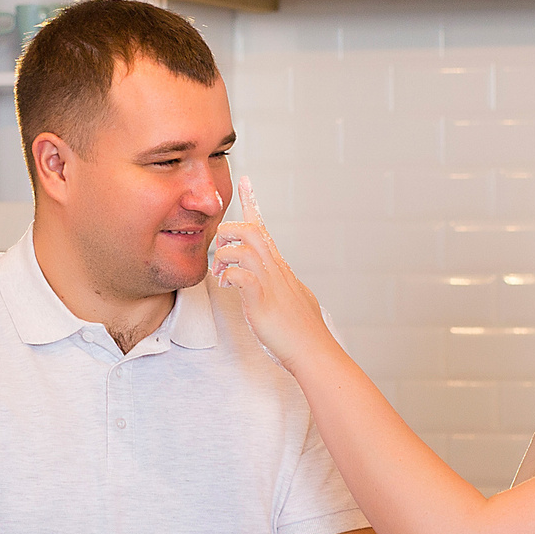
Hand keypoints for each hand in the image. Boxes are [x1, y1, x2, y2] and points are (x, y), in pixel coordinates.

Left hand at [208, 188, 329, 367]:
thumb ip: (284, 285)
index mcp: (280, 268)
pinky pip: (240, 275)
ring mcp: (270, 283)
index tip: (245, 181)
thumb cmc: (304, 332)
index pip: (264, 228)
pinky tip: (226, 286)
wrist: (314, 352)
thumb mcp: (295, 299)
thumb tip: (283, 280)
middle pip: (251, 229)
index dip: (253, 202)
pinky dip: (227, 276)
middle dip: (228, 231)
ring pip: (244, 246)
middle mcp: (276, 270)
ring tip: (221, 274)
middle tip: (220, 252)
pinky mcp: (261, 300)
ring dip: (225, 254)